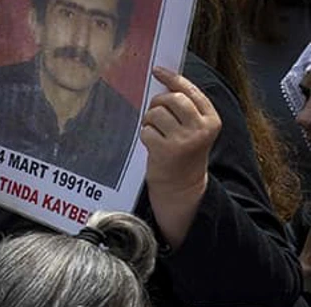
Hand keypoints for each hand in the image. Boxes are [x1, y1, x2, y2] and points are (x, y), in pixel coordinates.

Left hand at [141, 67, 217, 197]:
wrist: (182, 184)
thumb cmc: (185, 150)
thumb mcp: (195, 128)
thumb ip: (187, 108)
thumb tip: (165, 81)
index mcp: (212, 119)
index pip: (191, 91)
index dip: (172, 78)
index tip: (157, 70)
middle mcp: (201, 128)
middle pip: (172, 99)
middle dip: (158, 101)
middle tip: (154, 111)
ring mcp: (184, 139)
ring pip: (157, 113)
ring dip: (149, 120)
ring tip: (155, 131)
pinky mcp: (166, 150)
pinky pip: (147, 130)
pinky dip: (145, 134)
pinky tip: (152, 144)